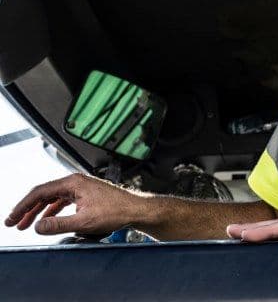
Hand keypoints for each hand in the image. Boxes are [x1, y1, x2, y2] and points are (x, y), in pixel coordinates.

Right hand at [4, 173, 146, 236]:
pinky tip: (47, 221)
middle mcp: (76, 181)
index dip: (23, 206)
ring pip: (53, 198)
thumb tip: (38, 226)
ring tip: (26, 224)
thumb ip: (58, 224)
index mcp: (74, 182)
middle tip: (14, 222)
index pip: (40, 192)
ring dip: (38, 211)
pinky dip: (51, 211)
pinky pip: (62, 201)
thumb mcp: (83, 221)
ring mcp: (82, 187)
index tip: (12, 218)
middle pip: (44, 194)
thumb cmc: (116, 211)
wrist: (135, 209)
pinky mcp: (86, 194)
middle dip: (27, 209)